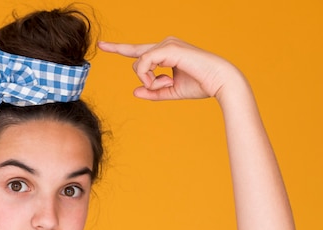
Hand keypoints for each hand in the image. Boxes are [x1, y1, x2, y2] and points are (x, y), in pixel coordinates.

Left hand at [98, 37, 242, 101]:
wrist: (220, 82)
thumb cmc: (200, 85)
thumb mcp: (170, 92)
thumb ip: (152, 92)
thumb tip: (135, 91)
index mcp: (166, 52)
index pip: (138, 50)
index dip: (119, 48)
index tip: (102, 45)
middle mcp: (165, 45)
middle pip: (136, 60)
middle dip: (145, 78)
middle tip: (166, 84)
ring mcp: (166, 44)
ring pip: (139, 63)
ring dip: (149, 80)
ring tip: (167, 84)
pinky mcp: (168, 48)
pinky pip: (144, 63)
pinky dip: (150, 76)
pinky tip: (166, 81)